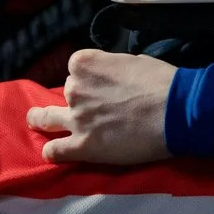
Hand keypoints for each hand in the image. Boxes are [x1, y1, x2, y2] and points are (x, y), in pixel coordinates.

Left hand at [25, 49, 175, 163]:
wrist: (176, 112)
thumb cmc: (162, 82)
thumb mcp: (133, 61)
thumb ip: (112, 68)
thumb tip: (112, 78)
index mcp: (85, 64)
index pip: (77, 68)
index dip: (90, 78)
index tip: (103, 85)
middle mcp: (75, 89)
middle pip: (67, 92)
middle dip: (78, 99)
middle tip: (94, 107)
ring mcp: (76, 118)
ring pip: (46, 118)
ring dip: (41, 119)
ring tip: (37, 122)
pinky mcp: (83, 146)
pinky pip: (56, 150)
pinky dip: (53, 152)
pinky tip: (52, 153)